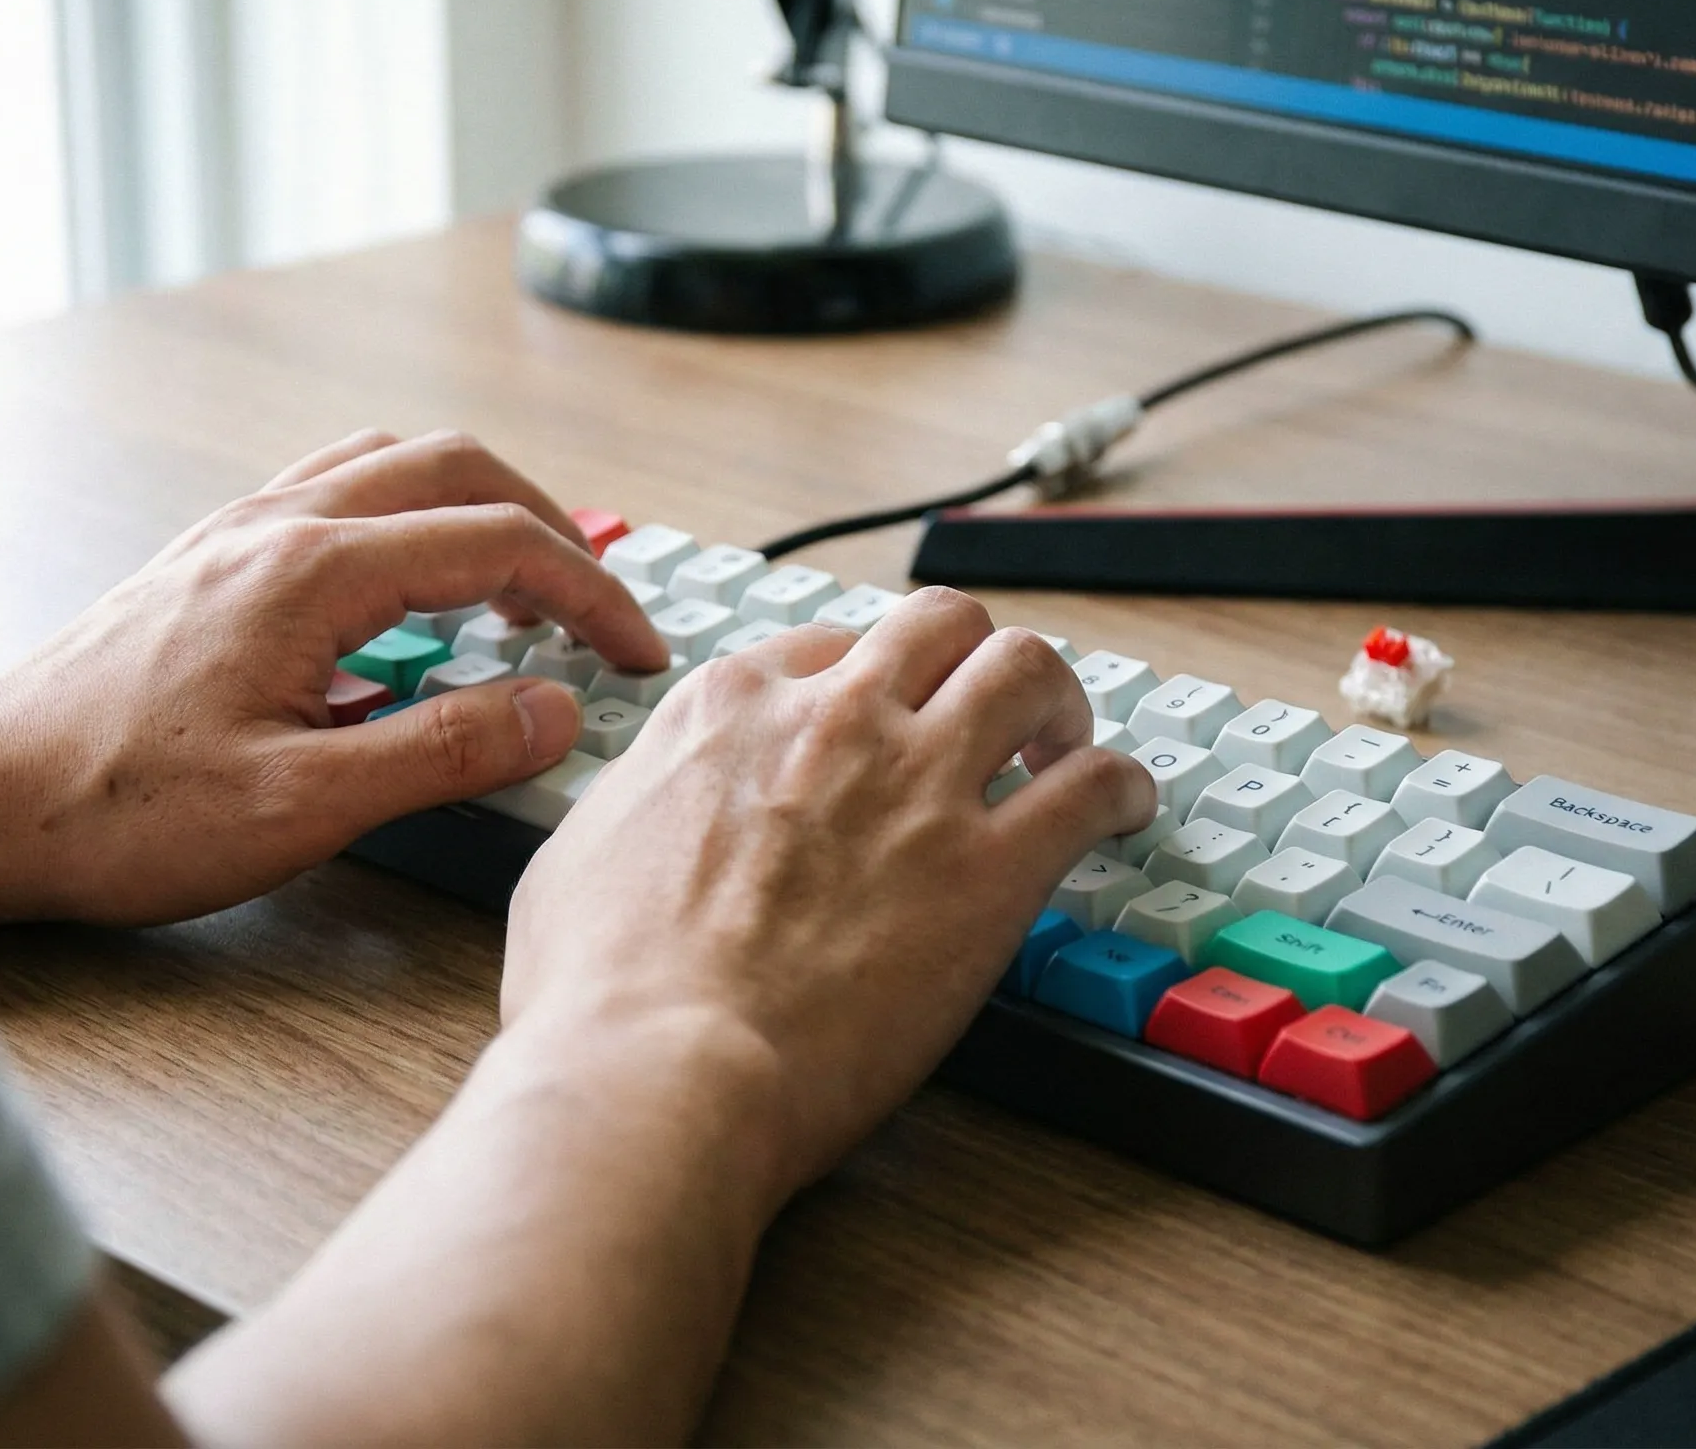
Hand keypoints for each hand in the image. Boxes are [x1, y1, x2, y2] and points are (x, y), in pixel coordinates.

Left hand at [0, 430, 668, 925]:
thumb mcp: (304, 807)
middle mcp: (274, 525)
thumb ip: (443, 751)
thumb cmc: (120, 812)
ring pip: (391, 464)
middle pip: (455, 469)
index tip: (635, 654)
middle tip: (597, 610)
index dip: (591, 594)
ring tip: (519, 591)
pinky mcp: (207, 559)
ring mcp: (234, 532)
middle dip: (550, 529)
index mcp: (310, 572)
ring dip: (476, 508)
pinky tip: (410, 595)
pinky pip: (335, 490)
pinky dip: (408, 518)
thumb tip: (551, 708)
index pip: (498, 542)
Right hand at [499, 588, 1158, 1207]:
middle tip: (986, 711)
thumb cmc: (600, 993)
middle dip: (969, 658)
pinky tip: (1121, 811)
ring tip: (1065, 744)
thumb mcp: (574, 857)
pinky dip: (1119, 788)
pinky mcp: (994, 866)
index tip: (879, 717)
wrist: (661, 1068)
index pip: (825, 645)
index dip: (865, 680)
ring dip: (1056, 701)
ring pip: (1027, 668)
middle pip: (938, 626)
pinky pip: (1093, 785)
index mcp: (727, 709)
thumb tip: (646, 812)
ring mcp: (918, 782)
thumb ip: (637, 806)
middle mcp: (831, 718)